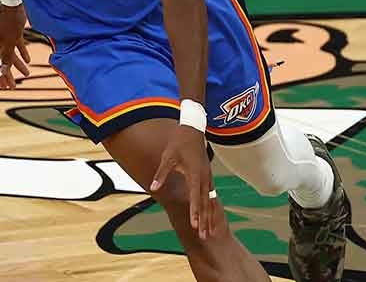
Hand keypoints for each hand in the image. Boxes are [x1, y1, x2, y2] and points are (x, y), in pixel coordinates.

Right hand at [0, 4, 29, 88]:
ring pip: (11, 55)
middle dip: (9, 74)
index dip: (0, 78)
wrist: (15, 4)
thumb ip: (7, 57)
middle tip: (14, 87)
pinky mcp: (14, 33)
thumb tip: (3, 72)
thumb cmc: (11, 22)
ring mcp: (6, 38)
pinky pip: (17, 47)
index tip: (6, 87)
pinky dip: (22, 53)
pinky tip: (29, 60)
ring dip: (18, 65)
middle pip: (3, 63)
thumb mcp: (11, 42)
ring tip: (28, 74)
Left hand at [151, 123, 221, 239]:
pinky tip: (212, 216)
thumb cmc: (179, 143)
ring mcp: (208, 177)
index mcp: (195, 173)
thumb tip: (152, 188)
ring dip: (210, 216)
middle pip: (206, 203)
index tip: (195, 225)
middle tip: (205, 236)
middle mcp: (205, 178)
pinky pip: (212, 195)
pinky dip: (212, 207)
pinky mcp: (208, 176)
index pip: (196, 197)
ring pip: (211, 201)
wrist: (193, 129)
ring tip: (210, 231)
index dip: (195, 212)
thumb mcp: (167, 157)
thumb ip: (161, 174)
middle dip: (205, 220)